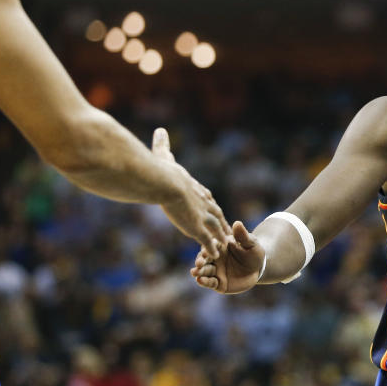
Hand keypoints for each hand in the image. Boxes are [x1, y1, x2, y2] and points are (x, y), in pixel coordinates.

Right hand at [152, 128, 229, 258]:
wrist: (164, 183)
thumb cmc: (162, 170)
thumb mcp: (165, 155)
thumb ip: (163, 144)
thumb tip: (160, 129)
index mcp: (197, 189)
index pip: (207, 199)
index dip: (210, 205)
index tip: (214, 210)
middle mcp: (203, 203)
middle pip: (217, 215)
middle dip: (222, 223)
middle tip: (227, 230)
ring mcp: (202, 217)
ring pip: (215, 230)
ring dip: (219, 238)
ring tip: (224, 246)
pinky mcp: (197, 228)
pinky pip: (206, 241)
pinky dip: (210, 248)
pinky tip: (214, 255)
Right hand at [190, 221, 264, 293]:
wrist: (258, 269)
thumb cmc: (253, 252)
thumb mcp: (250, 243)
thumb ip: (243, 236)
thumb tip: (238, 223)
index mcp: (220, 246)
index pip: (211, 246)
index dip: (208, 249)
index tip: (205, 251)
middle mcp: (214, 258)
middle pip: (204, 259)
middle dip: (200, 261)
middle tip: (198, 263)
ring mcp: (215, 270)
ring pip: (204, 271)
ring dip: (199, 271)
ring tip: (195, 272)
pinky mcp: (218, 283)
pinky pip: (210, 282)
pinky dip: (204, 282)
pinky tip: (200, 280)